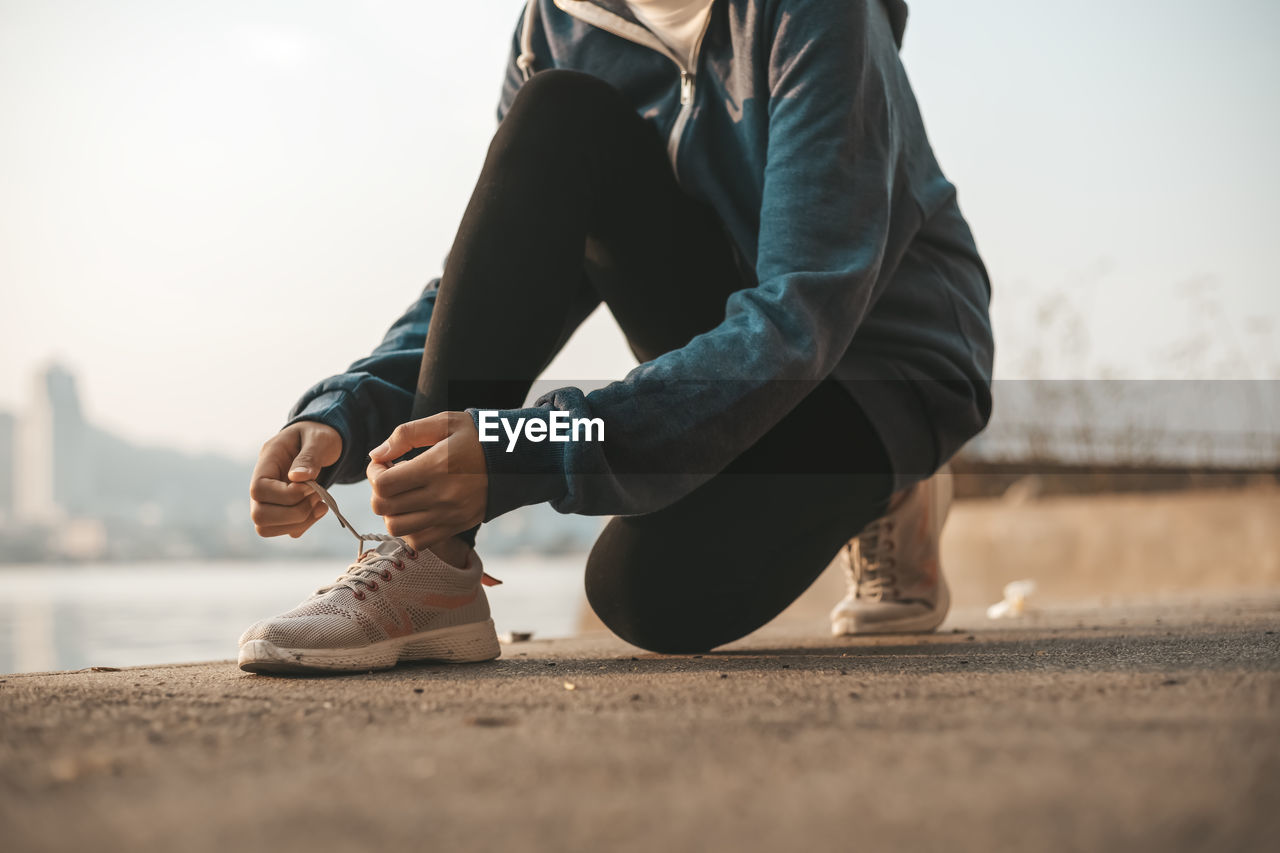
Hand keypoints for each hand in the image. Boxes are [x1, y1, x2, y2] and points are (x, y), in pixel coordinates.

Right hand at [249, 421, 342, 537]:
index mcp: (267, 461)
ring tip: (320, 503)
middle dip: (294, 513)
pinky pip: (288, 530)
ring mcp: (271, 500)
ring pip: (268, 528)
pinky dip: (306, 524)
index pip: (258, 489)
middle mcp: (263, 484)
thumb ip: (310, 456)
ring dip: (300, 521)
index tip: (310, 486)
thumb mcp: (319, 438)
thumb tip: (298, 477)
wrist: (323, 443)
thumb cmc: (319, 436)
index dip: (286, 495)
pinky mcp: (284, 511)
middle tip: (316, 496)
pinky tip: (321, 507)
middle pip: (259, 515)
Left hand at [366, 412, 487, 547]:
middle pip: (384, 508)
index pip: (383, 485)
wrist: (517, 460)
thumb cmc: (477, 437)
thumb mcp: (445, 422)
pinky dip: (409, 529)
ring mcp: (449, 516)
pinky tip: (416, 509)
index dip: (374, 472)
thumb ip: (406, 434)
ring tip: (404, 494)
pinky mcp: (456, 527)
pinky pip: (418, 541)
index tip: (385, 461)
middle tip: (392, 476)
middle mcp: (441, 496)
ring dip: (391, 511)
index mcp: (436, 467)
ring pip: (396, 528)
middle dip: (379, 490)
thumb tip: (376, 454)